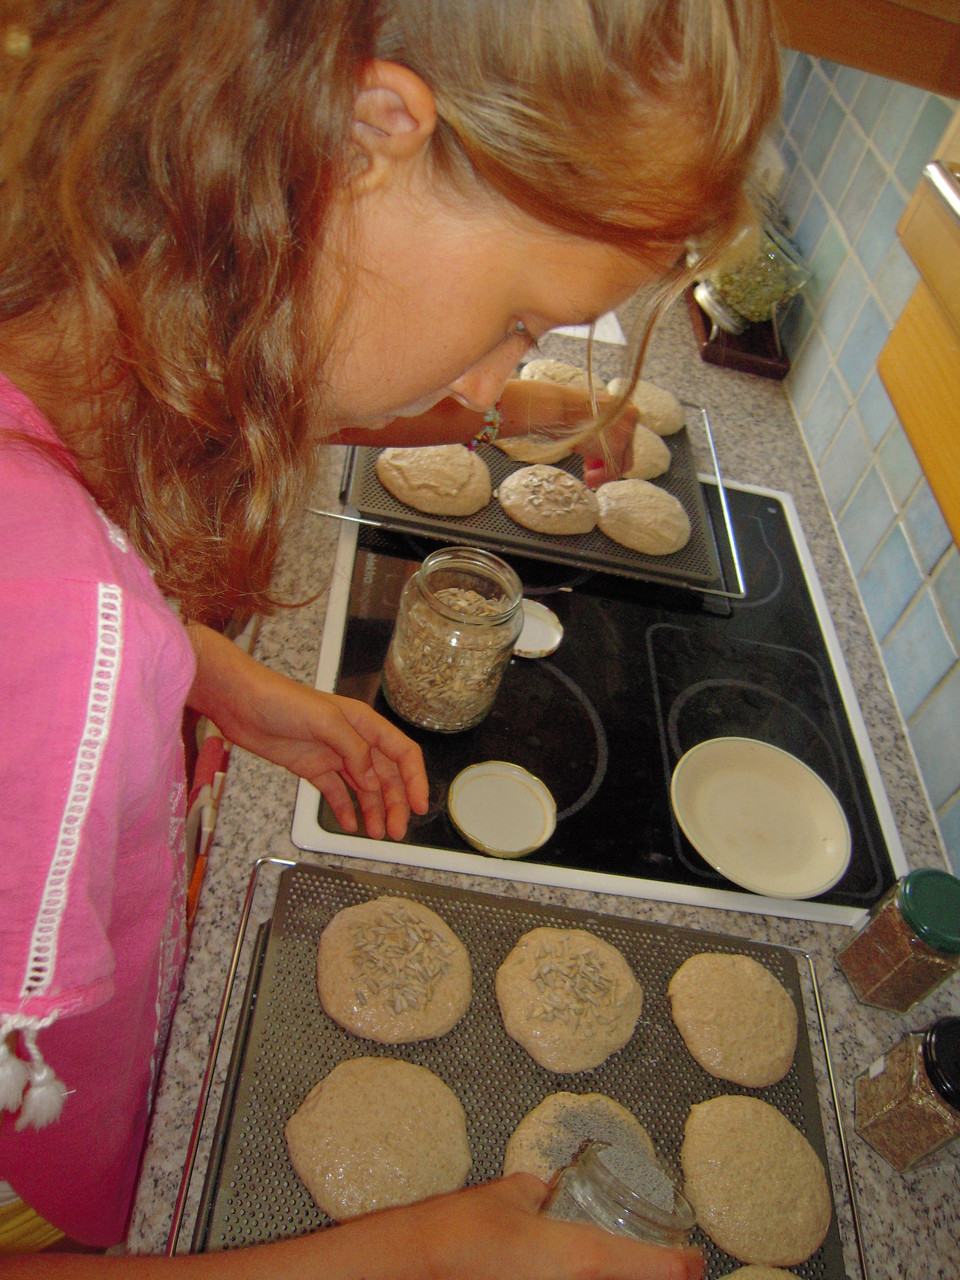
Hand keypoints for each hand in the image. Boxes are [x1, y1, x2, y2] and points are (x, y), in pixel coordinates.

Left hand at [186, 625, 427, 839]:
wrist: (240, 703)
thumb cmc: (281, 701)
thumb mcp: (324, 721)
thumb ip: (353, 750)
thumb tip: (374, 781)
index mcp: (364, 724)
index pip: (402, 753)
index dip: (414, 779)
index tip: (419, 806)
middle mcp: (354, 740)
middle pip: (385, 776)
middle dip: (395, 804)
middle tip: (396, 832)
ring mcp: (333, 755)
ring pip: (364, 788)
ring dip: (374, 810)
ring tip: (377, 835)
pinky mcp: (312, 767)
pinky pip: (335, 792)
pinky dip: (345, 809)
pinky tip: (350, 825)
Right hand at [316, 1175, 704, 1279]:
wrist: (412, 1272)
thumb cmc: (460, 1232)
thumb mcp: (511, 1196)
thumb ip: (542, 1195)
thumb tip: (552, 1196)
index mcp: (587, 1260)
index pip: (666, 1272)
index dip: (687, 1266)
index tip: (692, 1259)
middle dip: (650, 1278)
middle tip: (654, 1264)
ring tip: (603, 1266)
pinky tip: (559, 1275)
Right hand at [573, 396, 638, 487]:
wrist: (560, 408)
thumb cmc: (567, 412)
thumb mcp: (589, 422)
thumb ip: (601, 437)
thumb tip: (599, 457)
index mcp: (625, 408)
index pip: (625, 437)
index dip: (608, 452)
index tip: (593, 461)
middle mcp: (631, 418)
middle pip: (626, 451)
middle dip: (605, 464)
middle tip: (590, 472)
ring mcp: (627, 433)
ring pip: (622, 463)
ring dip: (604, 475)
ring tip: (589, 479)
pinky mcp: (618, 447)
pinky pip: (612, 470)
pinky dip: (600, 478)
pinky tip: (588, 478)